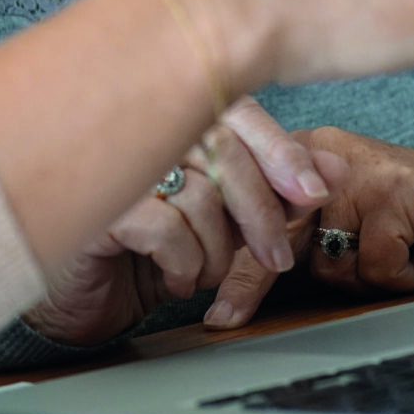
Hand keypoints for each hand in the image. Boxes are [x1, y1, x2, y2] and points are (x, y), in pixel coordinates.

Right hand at [21, 99, 327, 347]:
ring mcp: (116, 164)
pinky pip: (165, 229)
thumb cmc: (145, 252)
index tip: (314, 193)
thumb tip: (336, 167)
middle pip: (227, 155)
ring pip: (201, 196)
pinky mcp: (97, 205)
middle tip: (275, 257)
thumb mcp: (220, 223)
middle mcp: (142, 130)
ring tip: (204, 272)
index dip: (281, 151)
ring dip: (217, 250)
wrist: (76, 299)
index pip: (239, 114)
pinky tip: (174, 277)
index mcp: (171, 120)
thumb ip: (274, 190)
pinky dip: (183, 264)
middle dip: (261, 213)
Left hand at [203, 128, 413, 326]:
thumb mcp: (344, 224)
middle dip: (253, 281)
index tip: (216, 309)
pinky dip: (401, 275)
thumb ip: (299, 236)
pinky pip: (375, 266)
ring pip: (330, 261)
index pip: (252, 209)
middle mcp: (325, 152)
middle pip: (273, 232)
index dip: (233, 260)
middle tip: (225, 319)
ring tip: (396, 251)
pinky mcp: (392, 192)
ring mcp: (358, 171)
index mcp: (305, 153)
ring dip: (365, 276)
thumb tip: (237, 285)